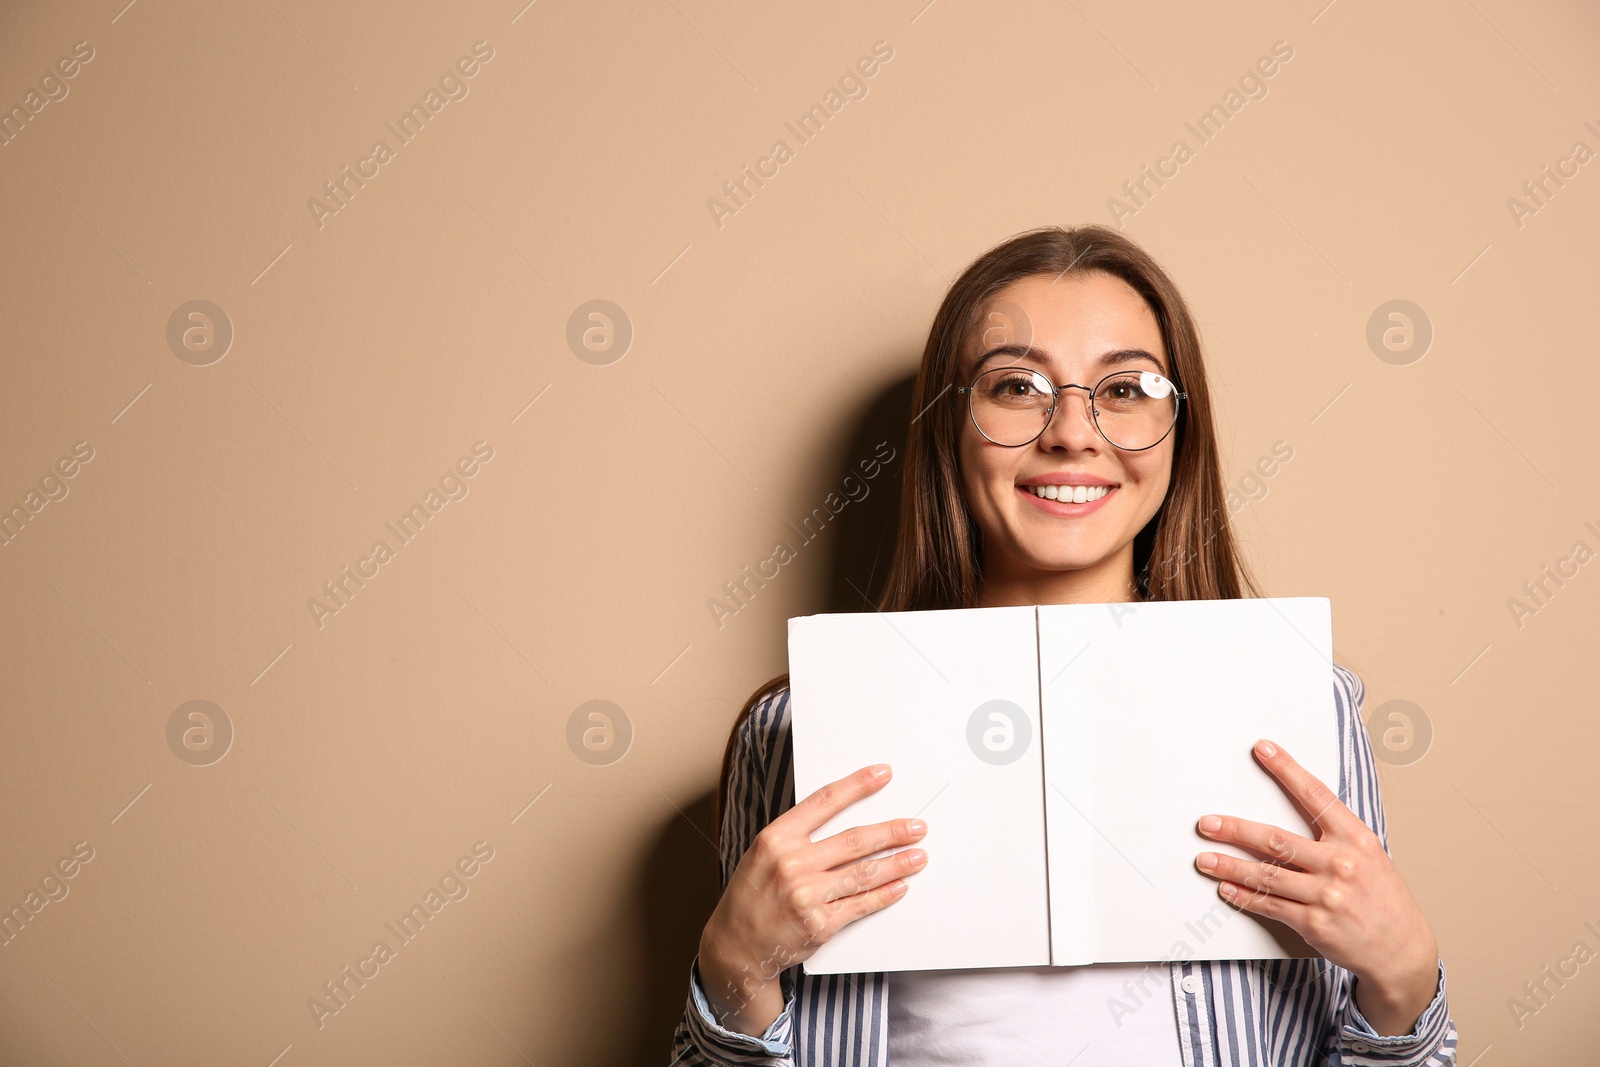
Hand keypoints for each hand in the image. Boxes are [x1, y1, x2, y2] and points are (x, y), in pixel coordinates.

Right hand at [697, 763, 929, 1036]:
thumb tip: (844, 819)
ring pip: (863, 873)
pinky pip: (860, 905)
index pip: (825, 801)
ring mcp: (806, 896)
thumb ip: (798, 836)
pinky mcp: (819, 925)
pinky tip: (900, 886)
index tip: (882, 774)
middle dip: (892, 832)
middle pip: (854, 840)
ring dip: (897, 864)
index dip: (857, 785)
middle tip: (916, 826)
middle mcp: (791, 864)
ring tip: (918, 856)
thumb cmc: (751, 895)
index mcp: (776, 838)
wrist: (736, 946)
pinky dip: (884, 895)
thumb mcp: (763, 853)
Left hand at [1192, 739, 1439, 1035]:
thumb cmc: (1383, 898)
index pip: (1316, 796)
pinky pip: (1270, 906)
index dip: (1287, 770)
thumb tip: (1290, 811)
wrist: (1403, 950)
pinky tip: (1227, 889)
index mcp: (1356, 839)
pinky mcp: (1315, 924)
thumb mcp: (1369, 856)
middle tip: (1207, 824)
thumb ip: (1334, 836)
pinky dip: (1244, 896)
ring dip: (1229, 866)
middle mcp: (1341, 864)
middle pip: (1276, 840)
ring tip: (1205, 860)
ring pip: (1266, 875)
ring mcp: (1327, 896)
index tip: (1263, 749)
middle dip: (1235, 830)